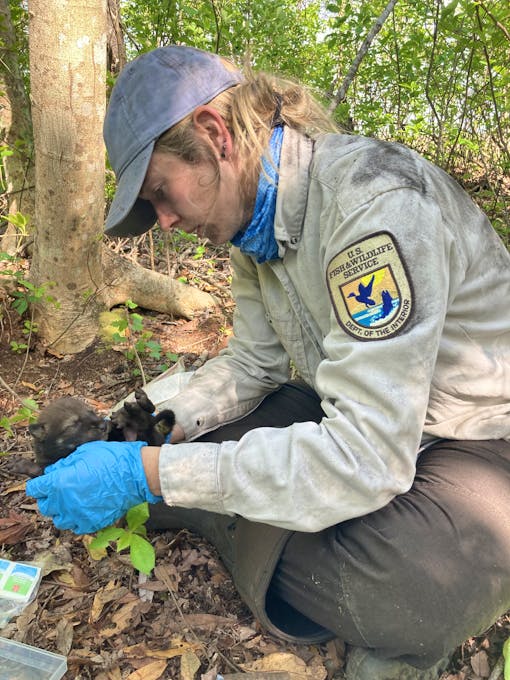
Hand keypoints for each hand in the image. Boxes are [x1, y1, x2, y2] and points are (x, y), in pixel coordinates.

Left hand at [26, 440, 162, 533]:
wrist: (137, 474)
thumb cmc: (112, 458)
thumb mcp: (85, 452)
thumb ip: (65, 463)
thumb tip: (53, 471)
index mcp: (60, 483)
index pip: (35, 488)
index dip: (39, 483)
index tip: (45, 481)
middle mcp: (65, 503)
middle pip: (44, 506)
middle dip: (49, 497)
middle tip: (60, 489)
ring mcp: (79, 516)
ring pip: (59, 520)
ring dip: (61, 511)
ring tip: (72, 501)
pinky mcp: (93, 523)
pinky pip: (76, 527)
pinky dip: (77, 519)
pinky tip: (84, 509)